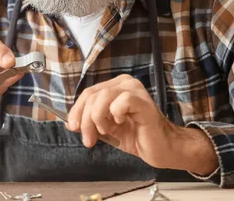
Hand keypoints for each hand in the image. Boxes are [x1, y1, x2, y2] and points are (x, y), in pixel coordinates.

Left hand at [66, 74, 217, 174]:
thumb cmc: (137, 137)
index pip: (88, 93)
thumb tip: (70, 123)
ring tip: (104, 132)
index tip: (73, 128)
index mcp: (116, 86)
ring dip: (97, 119)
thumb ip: (90, 121)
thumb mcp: (107, 128)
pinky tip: (121, 123)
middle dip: (85, 119)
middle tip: (88, 140)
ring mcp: (135, 90)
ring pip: (103, 96)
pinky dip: (115, 114)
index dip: (77, 110)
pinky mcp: (143, 102)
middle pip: (93, 95)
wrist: (162, 149)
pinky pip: (121, 102)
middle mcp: (125, 83)